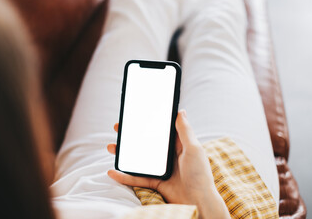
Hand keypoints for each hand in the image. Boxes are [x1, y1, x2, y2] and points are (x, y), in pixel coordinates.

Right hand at [107, 110, 229, 218]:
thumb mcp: (194, 149)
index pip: (160, 130)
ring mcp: (159, 169)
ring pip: (137, 159)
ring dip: (123, 154)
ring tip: (111, 147)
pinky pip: (136, 178)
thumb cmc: (200, 175)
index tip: (135, 114)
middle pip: (145, 143)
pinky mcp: (154, 182)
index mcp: (177, 145)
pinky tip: (112, 172)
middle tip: (118, 128)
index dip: (147, 122)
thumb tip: (180, 111)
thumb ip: (185, 131)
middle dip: (130, 136)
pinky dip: (124, 176)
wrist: (199, 202)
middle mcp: (167, 156)